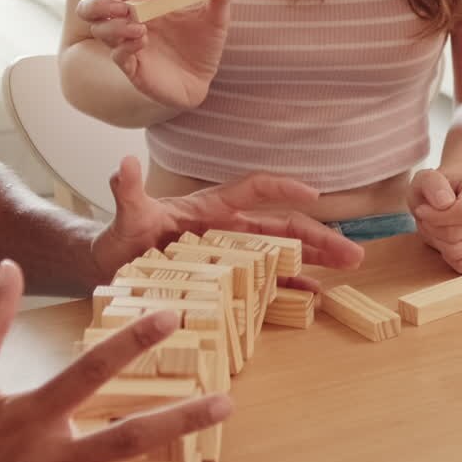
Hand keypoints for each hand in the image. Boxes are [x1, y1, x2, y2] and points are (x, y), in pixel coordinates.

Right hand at [76, 0, 231, 107]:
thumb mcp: (216, 19)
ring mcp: (128, 46)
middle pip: (92, 8)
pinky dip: (126, 47)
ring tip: (141, 28)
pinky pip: (117, 56)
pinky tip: (143, 42)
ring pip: (100, 31)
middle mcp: (130, 23)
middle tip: (124, 7)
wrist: (204, 78)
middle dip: (99, 4)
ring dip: (115, 26)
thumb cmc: (203, 44)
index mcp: (146, 6)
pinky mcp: (133, 69)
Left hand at [92, 157, 363, 288]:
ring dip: (315, 258)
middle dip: (317, 236)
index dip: (283, 189)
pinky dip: (289, 286)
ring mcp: (230, 256)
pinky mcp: (226, 280)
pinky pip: (264, 281)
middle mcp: (227, 229)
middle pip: (281, 226)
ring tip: (348, 267)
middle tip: (352, 252)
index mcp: (210, 208)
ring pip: (281, 252)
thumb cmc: (121, 237)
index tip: (313, 194)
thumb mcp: (127, 215)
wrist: (109, 267)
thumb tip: (123, 165)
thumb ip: (127, 192)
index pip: (254, 190)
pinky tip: (314, 296)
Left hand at [407, 167, 461, 272]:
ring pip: (458, 252)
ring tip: (435, 229)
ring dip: (437, 242)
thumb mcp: (426, 178)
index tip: (422, 210)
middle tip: (426, 220)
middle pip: (457, 234)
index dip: (437, 216)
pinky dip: (447, 257)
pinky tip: (446, 241)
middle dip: (432, 230)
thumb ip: (432, 183)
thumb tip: (445, 203)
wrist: (448, 197)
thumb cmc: (437, 188)